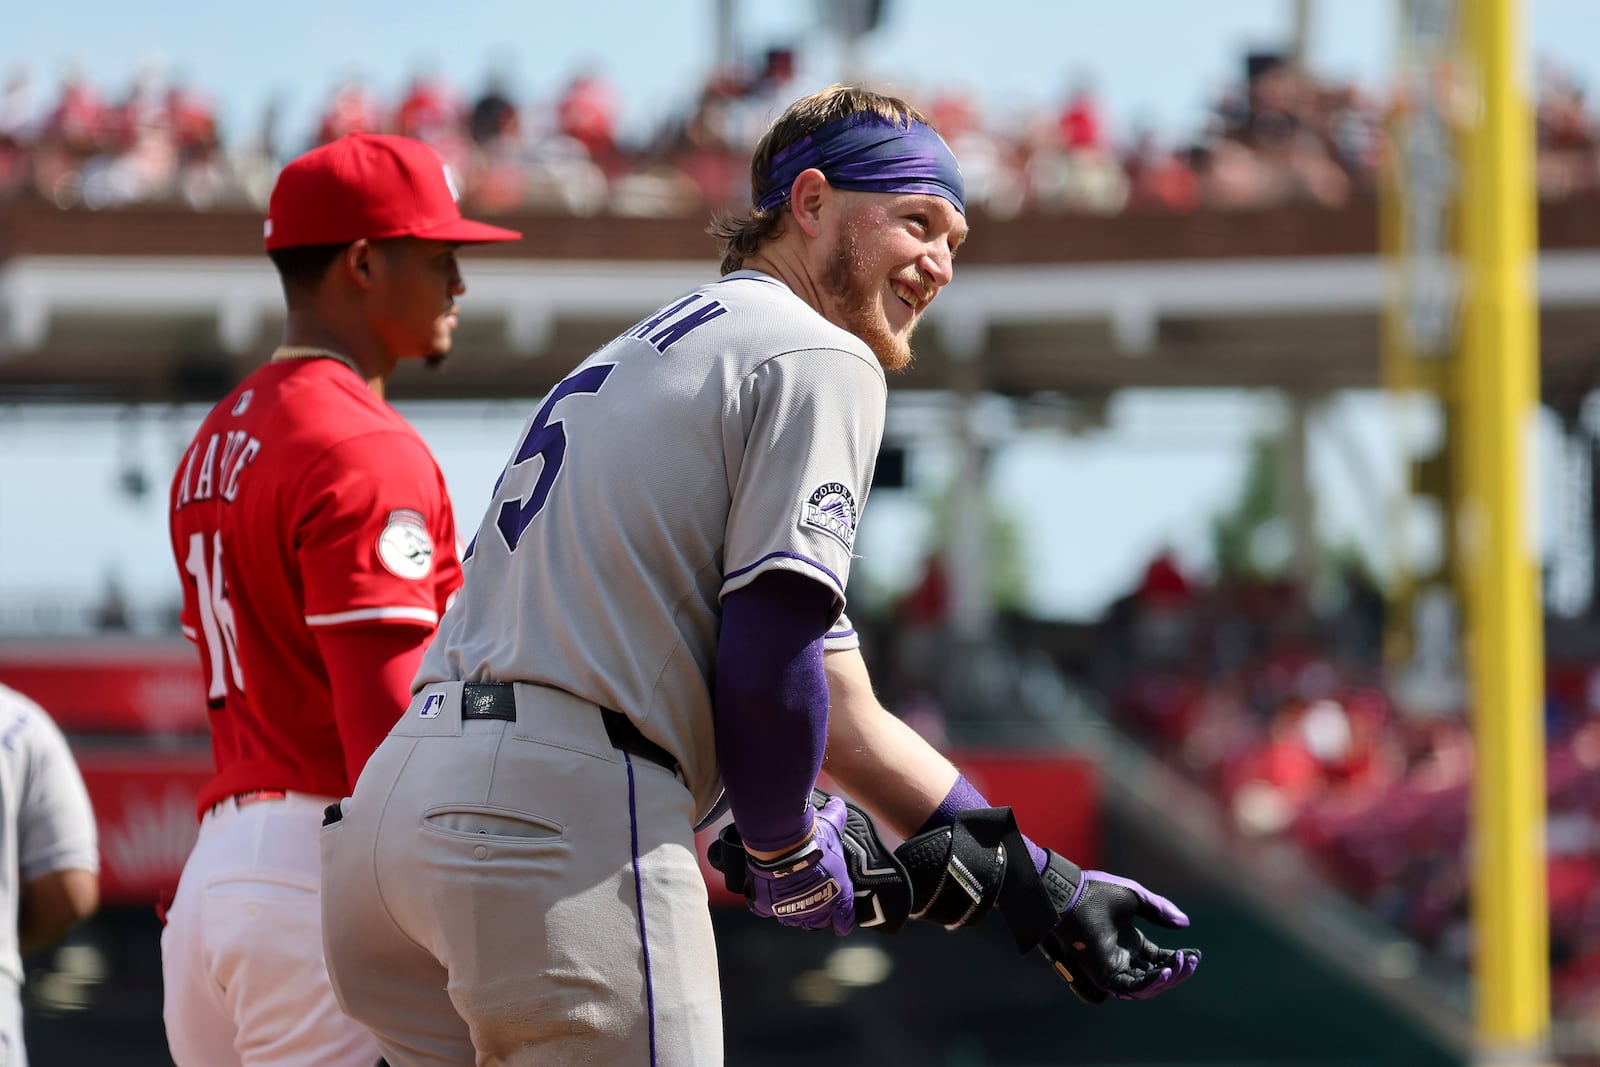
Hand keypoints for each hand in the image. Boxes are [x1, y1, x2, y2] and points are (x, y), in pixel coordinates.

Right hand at [746, 795, 854, 934]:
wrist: (783, 847)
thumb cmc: (813, 841)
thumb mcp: (831, 826)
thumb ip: (838, 815)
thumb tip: (837, 804)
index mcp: (838, 898)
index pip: (844, 921)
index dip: (841, 917)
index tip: (838, 914)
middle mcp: (816, 911)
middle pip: (817, 923)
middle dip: (815, 914)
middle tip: (811, 897)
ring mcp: (791, 912)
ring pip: (793, 920)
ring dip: (792, 910)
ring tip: (789, 894)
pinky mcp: (768, 908)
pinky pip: (766, 912)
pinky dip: (766, 904)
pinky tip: (768, 893)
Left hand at [1042, 864, 1200, 1000]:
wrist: (1072, 894)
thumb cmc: (1098, 892)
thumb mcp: (1136, 898)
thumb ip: (1159, 911)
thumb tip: (1185, 924)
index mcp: (1129, 942)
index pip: (1158, 959)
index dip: (1177, 959)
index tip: (1195, 954)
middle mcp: (1122, 958)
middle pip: (1156, 976)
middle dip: (1177, 971)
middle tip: (1191, 960)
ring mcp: (1113, 968)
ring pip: (1146, 987)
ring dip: (1168, 979)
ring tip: (1182, 964)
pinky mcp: (1103, 975)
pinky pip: (1131, 988)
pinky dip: (1151, 984)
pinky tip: (1166, 971)